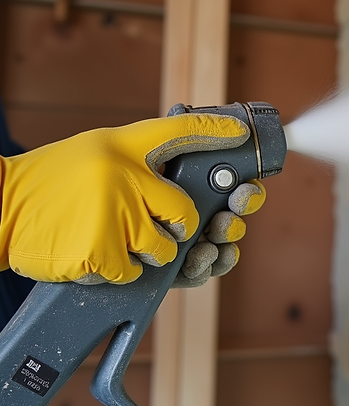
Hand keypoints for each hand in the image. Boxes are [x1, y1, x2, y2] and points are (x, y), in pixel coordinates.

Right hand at [0, 113, 249, 283]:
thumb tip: (188, 156)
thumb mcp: (97, 149)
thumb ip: (139, 156)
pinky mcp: (102, 252)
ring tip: (110, 236)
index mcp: (124, 149)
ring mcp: (115, 217)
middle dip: (177, 229)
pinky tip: (94, 252)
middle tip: (152, 226)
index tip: (240, 132)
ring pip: (163, 251)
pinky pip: (135, 273)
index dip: (214, 132)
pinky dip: (118, 271)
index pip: (180, 132)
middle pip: (185, 216)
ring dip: (145, 253)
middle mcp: (125, 179)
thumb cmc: (51, 181)